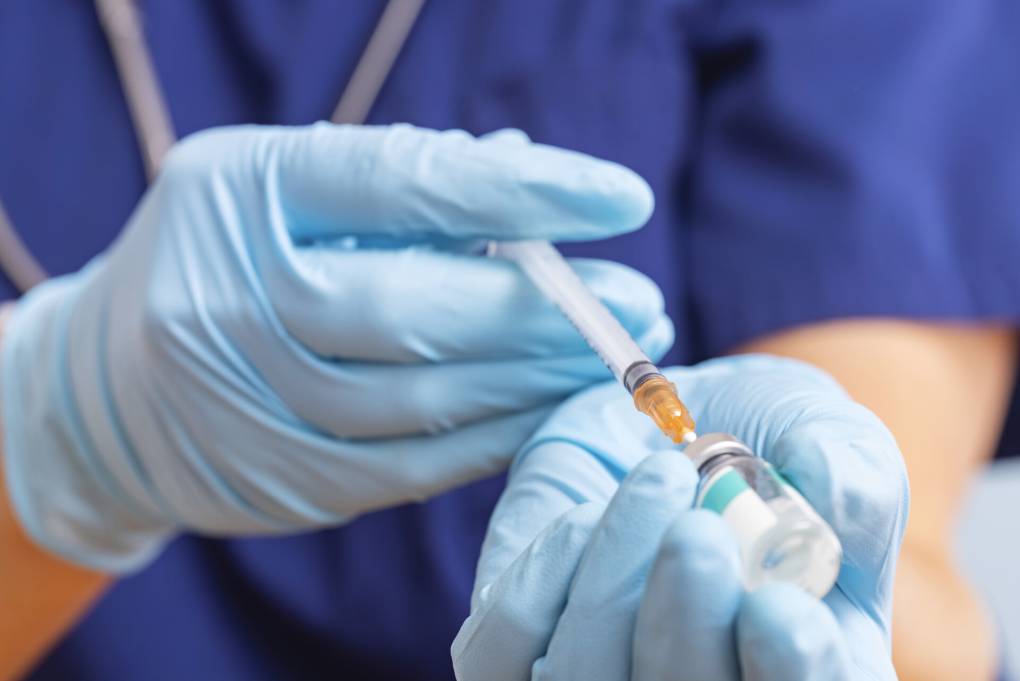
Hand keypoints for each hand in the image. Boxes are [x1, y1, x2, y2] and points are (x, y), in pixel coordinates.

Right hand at [0, 123, 670, 571]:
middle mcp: (231, 299)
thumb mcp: (291, 186)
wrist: (112, 381)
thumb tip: (535, 179)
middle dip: (547, 312)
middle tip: (642, 303)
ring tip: (615, 359)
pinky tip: (551, 411)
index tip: (623, 198)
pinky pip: (414, 468)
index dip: (523, 193)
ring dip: (538, 381)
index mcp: (242, 192)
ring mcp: (250, 403)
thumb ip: (406, 183)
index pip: (401, 183)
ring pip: (425, 401)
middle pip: (418, 309)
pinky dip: (496, 438)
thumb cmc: (231, 255)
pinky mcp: (282, 481)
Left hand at [452, 355, 907, 679]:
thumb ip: (849, 465)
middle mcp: (697, 679)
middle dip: (687, 626)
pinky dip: (542, 578)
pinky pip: (508, 645)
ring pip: (584, 679)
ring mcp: (599, 671)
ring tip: (658, 478)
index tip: (782, 609)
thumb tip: (838, 497)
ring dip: (614, 586)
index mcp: (794, 661)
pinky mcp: (516, 646)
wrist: (663, 419)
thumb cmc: (758, 434)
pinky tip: (586, 516)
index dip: (792, 674)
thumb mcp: (818, 428)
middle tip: (699, 531)